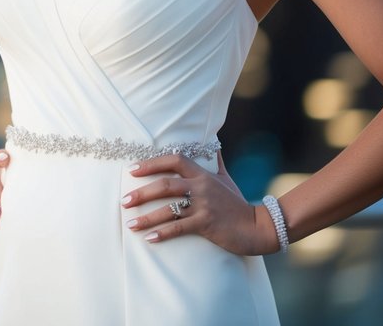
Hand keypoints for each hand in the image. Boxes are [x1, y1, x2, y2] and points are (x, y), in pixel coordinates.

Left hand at [120, 152, 277, 255]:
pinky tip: (149, 238)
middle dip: (142, 192)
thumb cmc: (238, 204)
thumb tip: (213, 144)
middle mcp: (201, 187)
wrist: (258, 227)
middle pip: (165, 185)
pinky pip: (179, 228)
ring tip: (130, 224)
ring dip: (146, 217)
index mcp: (203, 174)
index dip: (152, 163)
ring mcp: (204, 205)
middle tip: (124, 200)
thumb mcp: (227, 179)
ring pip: (168, 209)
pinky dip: (162, 233)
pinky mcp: (206, 224)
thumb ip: (216, 162)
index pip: (174, 160)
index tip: (133, 170)